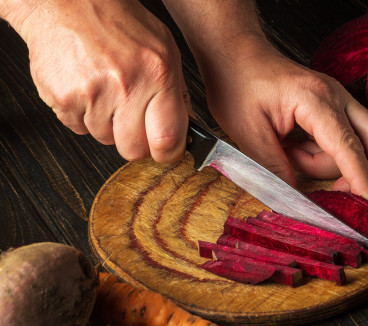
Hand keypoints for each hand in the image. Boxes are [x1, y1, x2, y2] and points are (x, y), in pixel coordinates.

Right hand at [7, 0, 189, 162]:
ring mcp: (93, 94)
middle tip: (132, 120)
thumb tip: (187, 128)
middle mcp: (126, 85)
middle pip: (133, 149)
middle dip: (134, 141)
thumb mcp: (164, 49)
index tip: (166, 149)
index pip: (167, 140)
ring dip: (106, 124)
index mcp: (158, 74)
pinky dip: (82, 116)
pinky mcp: (63, 98)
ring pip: (104, 139)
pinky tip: (87, 89)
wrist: (68, 3)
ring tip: (106, 92)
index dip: (168, 152)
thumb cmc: (118, 23)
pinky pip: (77, 128)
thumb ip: (177, 91)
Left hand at [200, 37, 367, 207]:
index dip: (362, 182)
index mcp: (316, 101)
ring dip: (333, 163)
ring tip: (291, 156)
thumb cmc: (237, 85)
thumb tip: (295, 201)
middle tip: (334, 193)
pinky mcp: (333, 105)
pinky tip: (295, 149)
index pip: (349, 148)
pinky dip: (326, 154)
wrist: (235, 55)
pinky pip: (345, 137)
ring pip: (361, 142)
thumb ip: (275, 169)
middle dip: (364, 173)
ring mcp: (338, 99)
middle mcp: (336, 96)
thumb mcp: (248, 134)